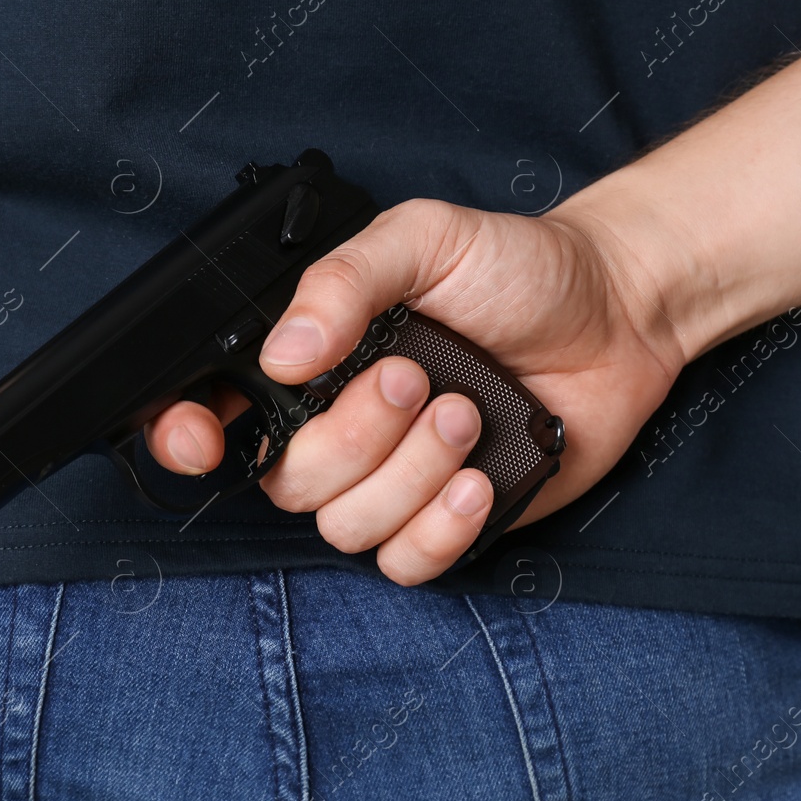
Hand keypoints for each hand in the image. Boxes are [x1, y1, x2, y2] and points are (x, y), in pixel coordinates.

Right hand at [143, 195, 685, 584]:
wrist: (615, 315)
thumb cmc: (518, 269)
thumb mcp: (424, 238)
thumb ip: (344, 280)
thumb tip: (282, 352)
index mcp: (312, 359)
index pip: (211, 413)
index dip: (184, 436)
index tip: (203, 438)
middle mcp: (338, 425)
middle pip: (285, 481)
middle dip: (352, 435)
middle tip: (415, 377)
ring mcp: (392, 480)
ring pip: (346, 526)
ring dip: (411, 471)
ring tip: (466, 410)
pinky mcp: (447, 522)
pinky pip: (405, 563)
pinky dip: (441, 526)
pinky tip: (479, 474)